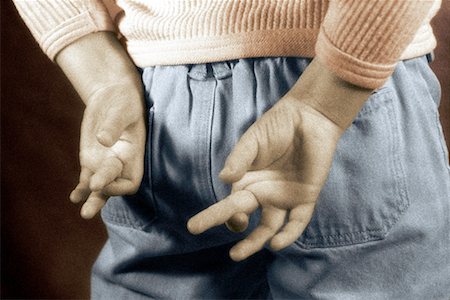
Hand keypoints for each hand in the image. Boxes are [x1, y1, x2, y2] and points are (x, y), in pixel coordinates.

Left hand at [69, 83, 145, 218]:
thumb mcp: (121, 109)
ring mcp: (104, 164)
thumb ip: (113, 125)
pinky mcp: (90, 161)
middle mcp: (120, 163)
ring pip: (99, 189)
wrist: (113, 96)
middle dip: (102, 193)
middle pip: (113, 186)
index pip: (130, 181)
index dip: (117, 186)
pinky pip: (86, 180)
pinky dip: (81, 189)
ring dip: (92, 201)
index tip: (101, 182)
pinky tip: (74, 197)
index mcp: (133, 154)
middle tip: (88, 202)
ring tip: (84, 213)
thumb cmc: (124, 102)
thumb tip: (103, 140)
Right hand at [188, 95, 342, 260]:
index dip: (218, 215)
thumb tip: (224, 179)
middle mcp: (263, 193)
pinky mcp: (305, 197)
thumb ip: (239, 160)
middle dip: (227, 226)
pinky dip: (288, 234)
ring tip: (238, 254)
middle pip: (243, 215)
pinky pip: (297, 221)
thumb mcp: (252, 141)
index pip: (230, 203)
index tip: (207, 221)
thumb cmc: (277, 126)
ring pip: (269, 227)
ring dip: (255, 242)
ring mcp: (283, 197)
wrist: (308, 117)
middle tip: (204, 236)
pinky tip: (276, 243)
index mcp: (247, 180)